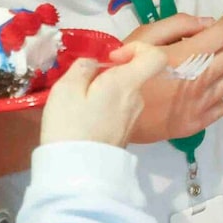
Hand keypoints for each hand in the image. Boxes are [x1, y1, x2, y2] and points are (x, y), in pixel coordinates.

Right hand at [41, 40, 164, 147]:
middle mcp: (137, 99)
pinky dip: (105, 107)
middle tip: (81, 85)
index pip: (156, 57)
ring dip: (105, 92)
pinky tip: (85, 119)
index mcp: (127, 84)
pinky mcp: (126, 133)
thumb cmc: (70, 125)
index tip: (112, 58)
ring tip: (79, 103)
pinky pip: (119, 110)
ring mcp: (134, 118)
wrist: (76, 172)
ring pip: (125, 93)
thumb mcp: (66, 88)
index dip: (137, 49)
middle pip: (134, 75)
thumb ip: (83, 68)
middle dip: (109, 74)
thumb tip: (94, 63)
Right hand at [126, 11, 222, 144]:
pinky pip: (221, 106)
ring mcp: (201, 104)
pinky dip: (214, 97)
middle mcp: (201, 79)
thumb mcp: (143, 37)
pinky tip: (196, 94)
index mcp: (188, 55)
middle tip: (203, 47)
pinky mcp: (196, 123)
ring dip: (220, 71)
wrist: (106, 114)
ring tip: (200, 71)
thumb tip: (207, 23)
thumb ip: (178, 25)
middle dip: (221, 46)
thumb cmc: (121, 69)